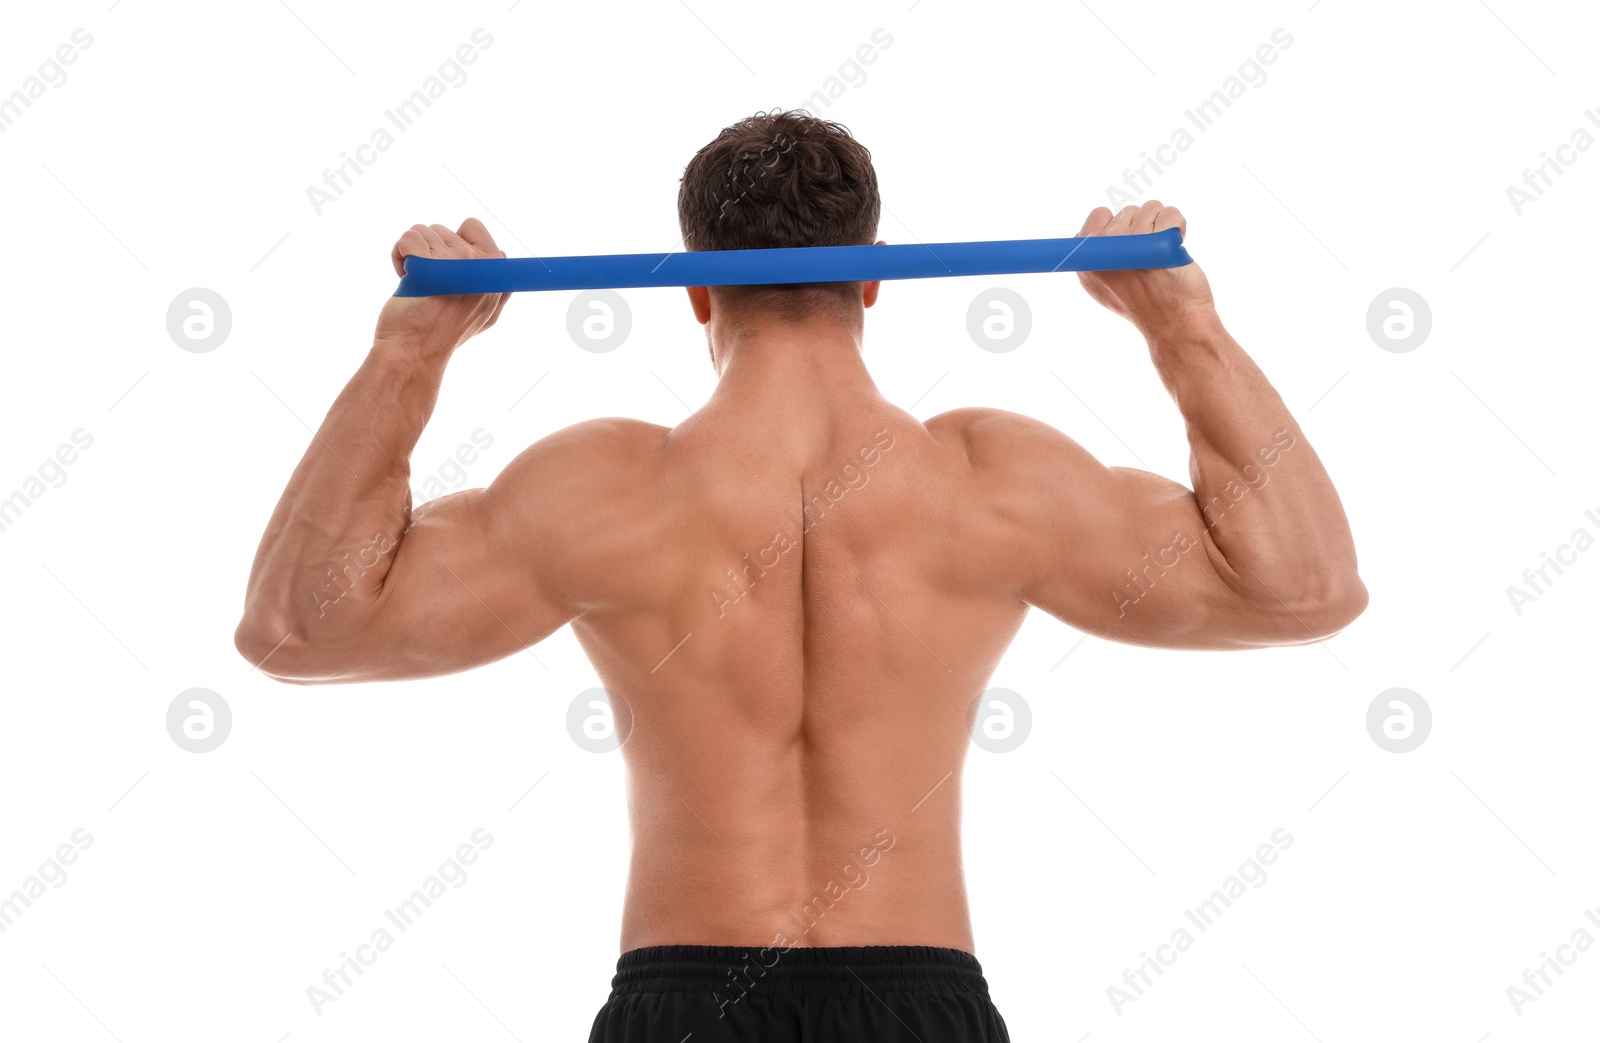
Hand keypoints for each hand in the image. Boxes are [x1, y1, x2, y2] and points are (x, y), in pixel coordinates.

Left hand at [374, 218, 509, 354]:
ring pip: (423, 231)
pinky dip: (399, 255)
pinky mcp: (428, 264)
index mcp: (498, 273)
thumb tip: (502, 259)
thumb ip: (498, 287)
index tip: (450, 272)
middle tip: (432, 284)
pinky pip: (408, 238)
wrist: (415, 352)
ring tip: (418, 283)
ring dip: (413, 255)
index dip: (453, 244)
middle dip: (430, 252)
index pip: (472, 226)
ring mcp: (456, 263)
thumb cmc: (444, 334)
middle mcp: (482, 265)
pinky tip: (405, 278)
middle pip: (443, 229)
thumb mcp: (487, 315)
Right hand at [1076, 202, 1216, 339]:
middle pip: (1126, 211)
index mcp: (1087, 261)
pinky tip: (1175, 245)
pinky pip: (1170, 213)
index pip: (1098, 215)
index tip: (1126, 243)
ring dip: (1161, 224)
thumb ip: (1096, 257)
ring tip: (1162, 250)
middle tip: (1147, 253)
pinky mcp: (1160, 243)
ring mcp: (1132, 245)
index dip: (1115, 223)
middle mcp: (1106, 251)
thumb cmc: (1142, 303)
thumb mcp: (1104, 286)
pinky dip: (1177, 225)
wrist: (1174, 324)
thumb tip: (1094, 236)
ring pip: (1150, 208)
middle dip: (1142, 225)